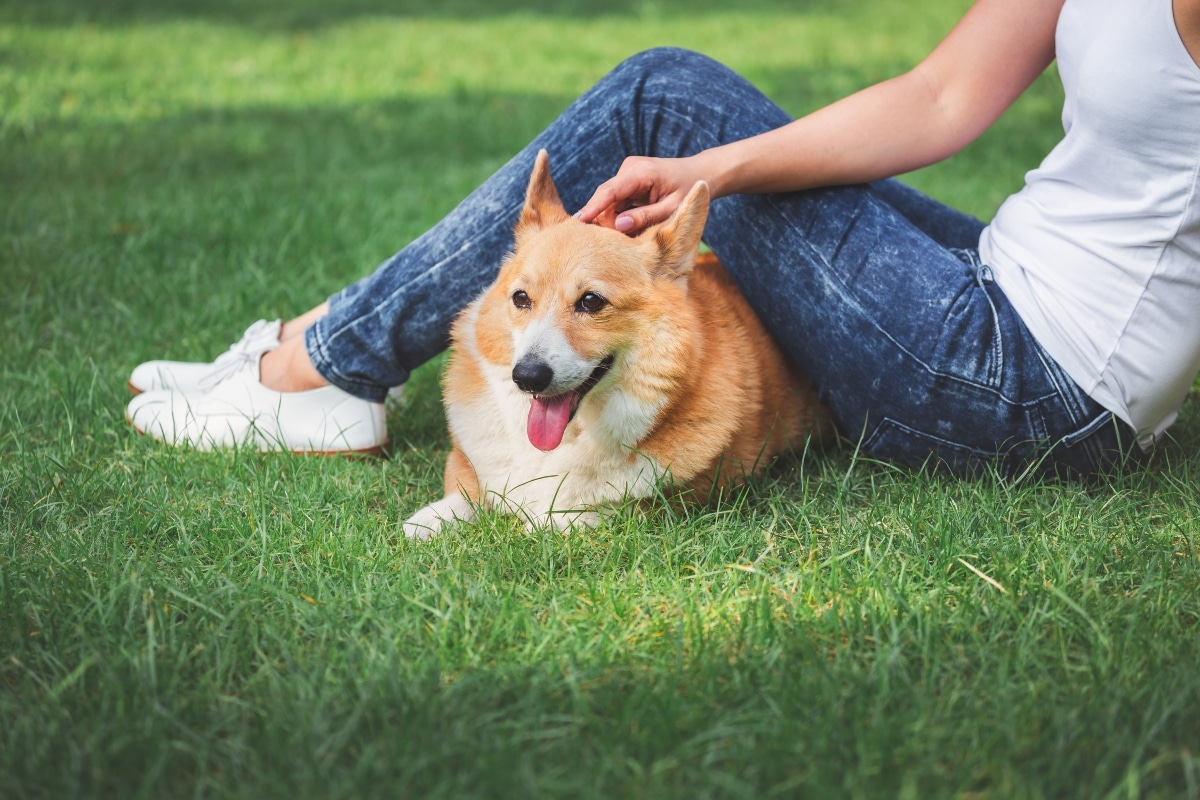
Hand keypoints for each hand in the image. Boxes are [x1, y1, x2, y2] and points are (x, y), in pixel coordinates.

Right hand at [575, 155, 710, 234]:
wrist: (701, 174)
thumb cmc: (690, 190)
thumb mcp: (671, 208)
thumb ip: (645, 217)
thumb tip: (618, 226)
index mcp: (641, 172)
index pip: (610, 191)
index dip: (593, 207)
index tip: (578, 221)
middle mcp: (630, 169)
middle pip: (607, 199)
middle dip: (606, 220)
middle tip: (610, 244)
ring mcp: (628, 174)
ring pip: (611, 202)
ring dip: (615, 220)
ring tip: (627, 237)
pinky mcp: (628, 181)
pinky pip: (618, 202)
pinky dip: (622, 216)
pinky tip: (631, 227)